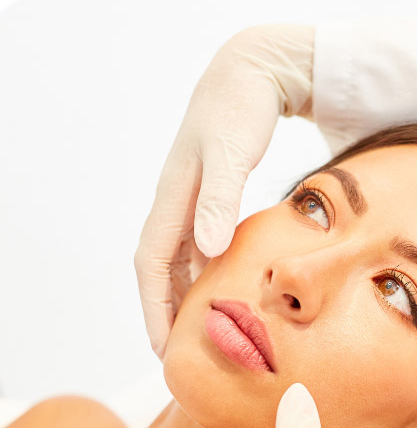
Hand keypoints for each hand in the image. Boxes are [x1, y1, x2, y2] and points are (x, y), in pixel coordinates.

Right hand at [136, 25, 316, 357]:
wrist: (252, 73)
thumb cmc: (240, 110)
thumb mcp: (232, 154)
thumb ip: (221, 199)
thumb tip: (208, 250)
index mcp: (175, 198)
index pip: (152, 265)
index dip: (154, 307)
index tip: (162, 346)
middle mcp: (179, 203)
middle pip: (162, 270)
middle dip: (165, 312)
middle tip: (179, 354)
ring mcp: (194, 200)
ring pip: (182, 260)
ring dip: (186, 296)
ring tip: (200, 332)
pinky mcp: (214, 195)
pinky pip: (202, 245)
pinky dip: (208, 272)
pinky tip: (225, 289)